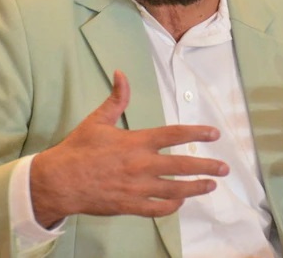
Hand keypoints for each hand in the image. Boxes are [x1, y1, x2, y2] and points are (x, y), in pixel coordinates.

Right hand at [30, 70, 227, 226]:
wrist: (57, 182)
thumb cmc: (77, 150)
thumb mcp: (97, 120)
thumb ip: (117, 99)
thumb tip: (121, 74)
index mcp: (136, 142)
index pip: (175, 135)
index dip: (197, 133)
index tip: (214, 135)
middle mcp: (141, 165)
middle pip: (183, 166)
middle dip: (207, 166)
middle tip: (224, 168)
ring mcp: (137, 187)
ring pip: (175, 190)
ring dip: (196, 188)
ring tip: (211, 185)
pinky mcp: (129, 205)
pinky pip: (158, 209)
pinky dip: (172, 206)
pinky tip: (181, 201)